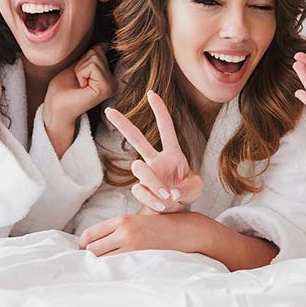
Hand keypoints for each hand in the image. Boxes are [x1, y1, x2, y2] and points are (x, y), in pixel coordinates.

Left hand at [43, 43, 116, 156]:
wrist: (55, 107)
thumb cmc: (63, 89)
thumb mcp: (79, 67)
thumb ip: (92, 56)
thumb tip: (103, 45)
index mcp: (109, 78)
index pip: (99, 50)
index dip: (82, 60)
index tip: (79, 77)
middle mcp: (113, 83)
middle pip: (97, 53)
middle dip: (81, 64)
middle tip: (78, 81)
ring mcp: (111, 86)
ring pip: (94, 58)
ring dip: (80, 69)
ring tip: (79, 84)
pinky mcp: (105, 88)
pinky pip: (92, 66)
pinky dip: (80, 73)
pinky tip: (80, 87)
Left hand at [78, 211, 277, 270]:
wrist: (187, 231)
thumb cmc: (163, 227)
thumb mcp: (139, 221)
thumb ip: (119, 230)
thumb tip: (94, 247)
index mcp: (121, 220)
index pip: (88, 235)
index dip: (83, 247)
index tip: (85, 254)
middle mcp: (123, 231)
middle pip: (91, 250)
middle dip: (91, 259)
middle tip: (95, 266)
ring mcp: (131, 246)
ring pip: (101, 261)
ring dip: (101, 267)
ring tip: (106, 272)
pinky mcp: (140, 258)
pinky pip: (117, 269)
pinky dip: (113, 272)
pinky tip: (118, 274)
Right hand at [105, 90, 202, 212]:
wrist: (172, 212)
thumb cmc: (185, 193)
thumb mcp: (196, 188)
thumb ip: (189, 188)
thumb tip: (171, 192)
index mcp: (173, 153)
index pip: (166, 129)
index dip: (160, 112)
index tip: (151, 94)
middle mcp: (156, 160)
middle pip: (136, 139)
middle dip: (123, 124)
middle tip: (109, 110)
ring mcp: (146, 174)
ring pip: (140, 169)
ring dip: (155, 185)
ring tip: (168, 197)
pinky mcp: (139, 189)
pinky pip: (141, 191)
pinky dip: (154, 200)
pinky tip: (161, 205)